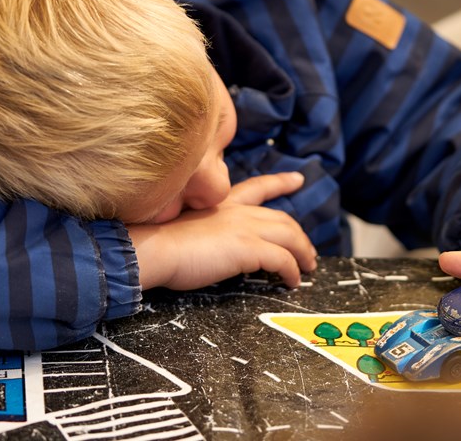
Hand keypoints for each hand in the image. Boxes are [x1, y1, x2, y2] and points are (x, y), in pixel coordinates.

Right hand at [127, 172, 316, 289]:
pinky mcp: (248, 248)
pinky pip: (283, 259)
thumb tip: (216, 246)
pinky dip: (293, 271)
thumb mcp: (186, 227)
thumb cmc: (158, 243)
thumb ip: (207, 230)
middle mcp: (237, 211)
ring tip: (308, 268)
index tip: (297, 179)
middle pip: (282, 218)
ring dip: (303, 253)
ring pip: (289, 236)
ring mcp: (244, 227)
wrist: (151, 248)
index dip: (280, 182)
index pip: (258, 187)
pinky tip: (293, 282)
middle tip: (309, 250)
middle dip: (300, 234)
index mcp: (222, 202)